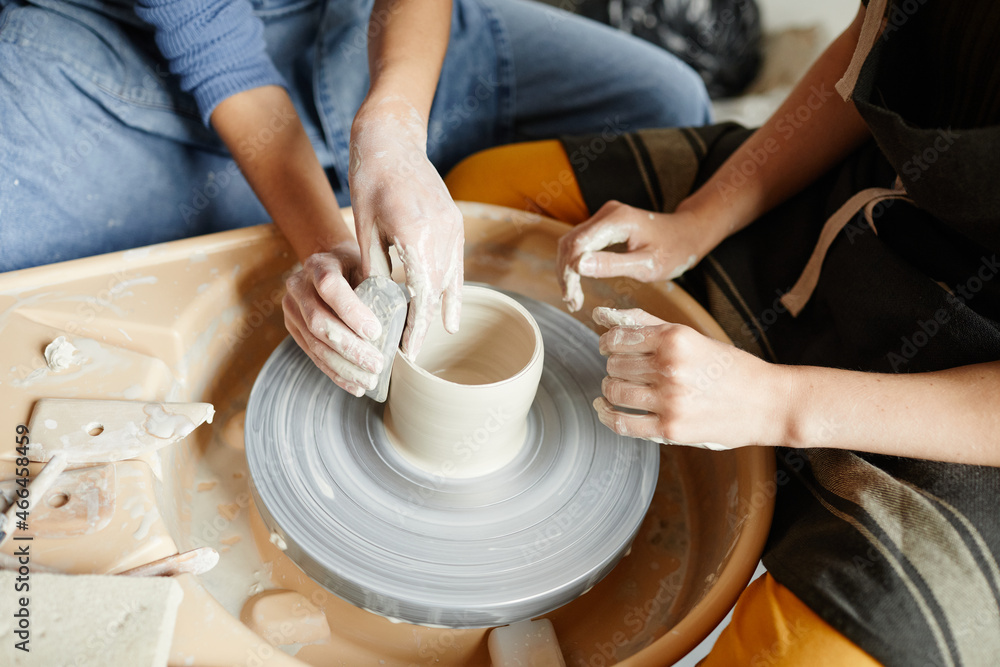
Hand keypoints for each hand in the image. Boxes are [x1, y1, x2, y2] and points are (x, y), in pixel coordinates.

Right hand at [283, 241, 385, 395]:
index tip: (375, 332)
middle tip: (377, 364)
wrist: (327, 267)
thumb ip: (380, 285)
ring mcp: (292, 310)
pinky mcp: (293, 329)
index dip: (351, 312)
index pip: (329, 287)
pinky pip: (313, 355)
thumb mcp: (367, 266)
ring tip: (369, 380)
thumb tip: (409, 320)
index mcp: (319, 265)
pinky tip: (354, 386)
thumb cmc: (355, 267)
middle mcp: (299, 286)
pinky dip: (335, 373)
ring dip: (343, 367)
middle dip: (350, 348)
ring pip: (314, 344)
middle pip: (319, 322)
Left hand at [349, 97, 463, 356]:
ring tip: (433, 335)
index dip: (416, 328)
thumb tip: (380, 306)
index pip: (421, 296)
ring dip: (442, 307)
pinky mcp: (456, 222)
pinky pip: (456, 263)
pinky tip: (448, 309)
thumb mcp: (365, 230)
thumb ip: (377, 269)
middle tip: (412, 350)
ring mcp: (454, 227)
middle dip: (426, 322)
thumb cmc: (370, 183)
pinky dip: (452, 287)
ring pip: (451, 279)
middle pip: (439, 292)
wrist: (392, 142)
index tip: (409, 352)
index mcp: (417, 235)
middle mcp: (442, 233)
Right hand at [557, 201, 717, 311]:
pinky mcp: (603, 224)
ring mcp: (604, 217)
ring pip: (571, 243)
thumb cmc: (673, 251)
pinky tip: (577, 284)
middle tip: (572, 302)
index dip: (569, 272)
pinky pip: (580, 243)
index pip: (578, 245)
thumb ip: (612, 264)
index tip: (572, 297)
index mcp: (617, 220)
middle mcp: (606, 213)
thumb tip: (577, 266)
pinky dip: (575, 264)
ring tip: (573, 298)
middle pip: (570, 243)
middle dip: (566, 274)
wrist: (686, 235)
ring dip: (568, 270)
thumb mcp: (646, 265)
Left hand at [591, 307, 787, 449]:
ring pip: (614, 391)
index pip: (618, 338)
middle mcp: (670, 367)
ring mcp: (670, 400)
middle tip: (623, 369)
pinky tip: (604, 409)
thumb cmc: (729, 367)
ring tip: (618, 388)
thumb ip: (648, 323)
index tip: (608, 347)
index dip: (608, 343)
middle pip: (614, 365)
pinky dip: (607, 416)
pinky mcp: (671, 429)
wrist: (768, 403)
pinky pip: (622, 422)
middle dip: (614, 366)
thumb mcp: (693, 337)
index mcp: (675, 338)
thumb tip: (603, 314)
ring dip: (610, 389)